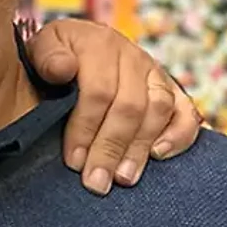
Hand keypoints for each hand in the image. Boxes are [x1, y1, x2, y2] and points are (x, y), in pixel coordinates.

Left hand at [26, 19, 201, 195]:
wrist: (72, 48)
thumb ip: (47, 57)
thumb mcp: (41, 49)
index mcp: (99, 44)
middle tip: (97, 182)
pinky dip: (179, 135)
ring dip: (140, 148)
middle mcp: (132, 56)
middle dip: (111, 148)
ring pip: (157, 111)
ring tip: (123, 178)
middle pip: (129, 106)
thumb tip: (62, 69)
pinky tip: (159, 155)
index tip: (73, 161)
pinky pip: (185, 112)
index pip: (98, 91)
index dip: (85, 129)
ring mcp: (154, 72)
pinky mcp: (170, 89)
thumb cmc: (52, 58)